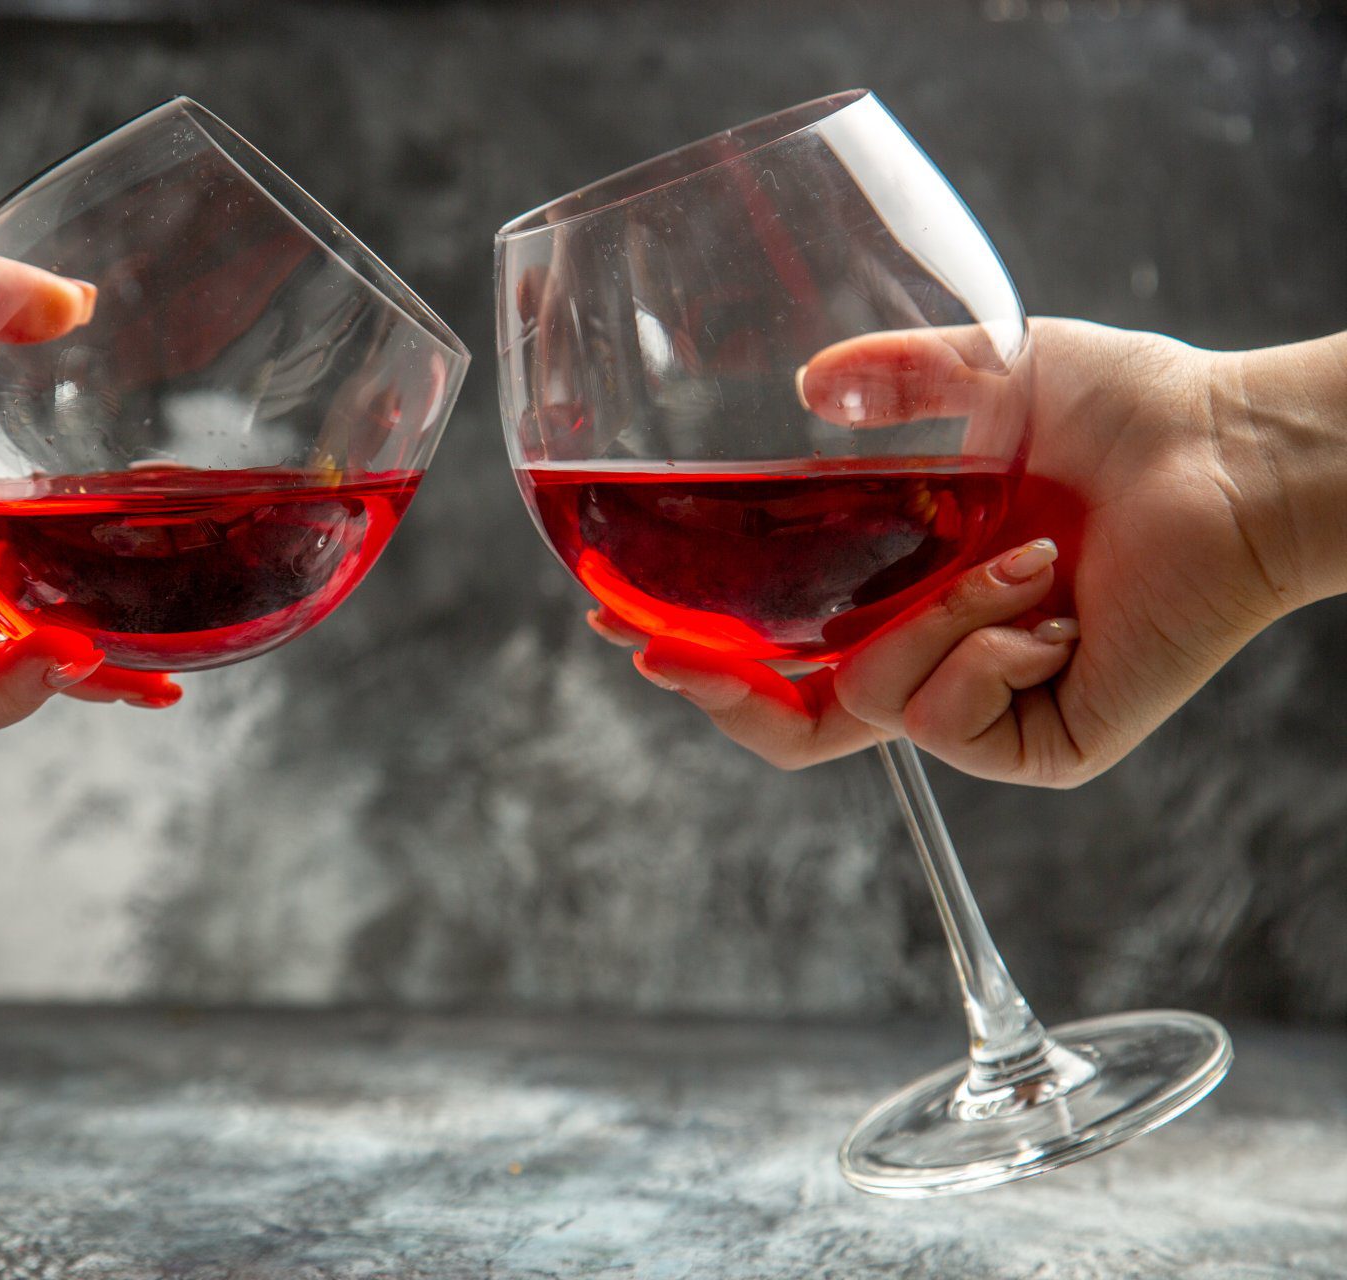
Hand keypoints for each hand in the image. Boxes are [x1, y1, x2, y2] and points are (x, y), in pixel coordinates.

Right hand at [626, 318, 1337, 786]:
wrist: (1236, 456)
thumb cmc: (1132, 410)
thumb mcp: (986, 375)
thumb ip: (892, 380)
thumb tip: (800, 392)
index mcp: (911, 588)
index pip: (784, 648)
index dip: (701, 645)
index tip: (621, 616)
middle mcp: (938, 656)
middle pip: (792, 723)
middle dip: (714, 690)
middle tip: (658, 651)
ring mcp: (985, 709)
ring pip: (868, 700)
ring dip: (925, 621)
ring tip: (1021, 559)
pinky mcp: (1035, 746)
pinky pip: (946, 721)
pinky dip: (982, 652)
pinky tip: (1047, 608)